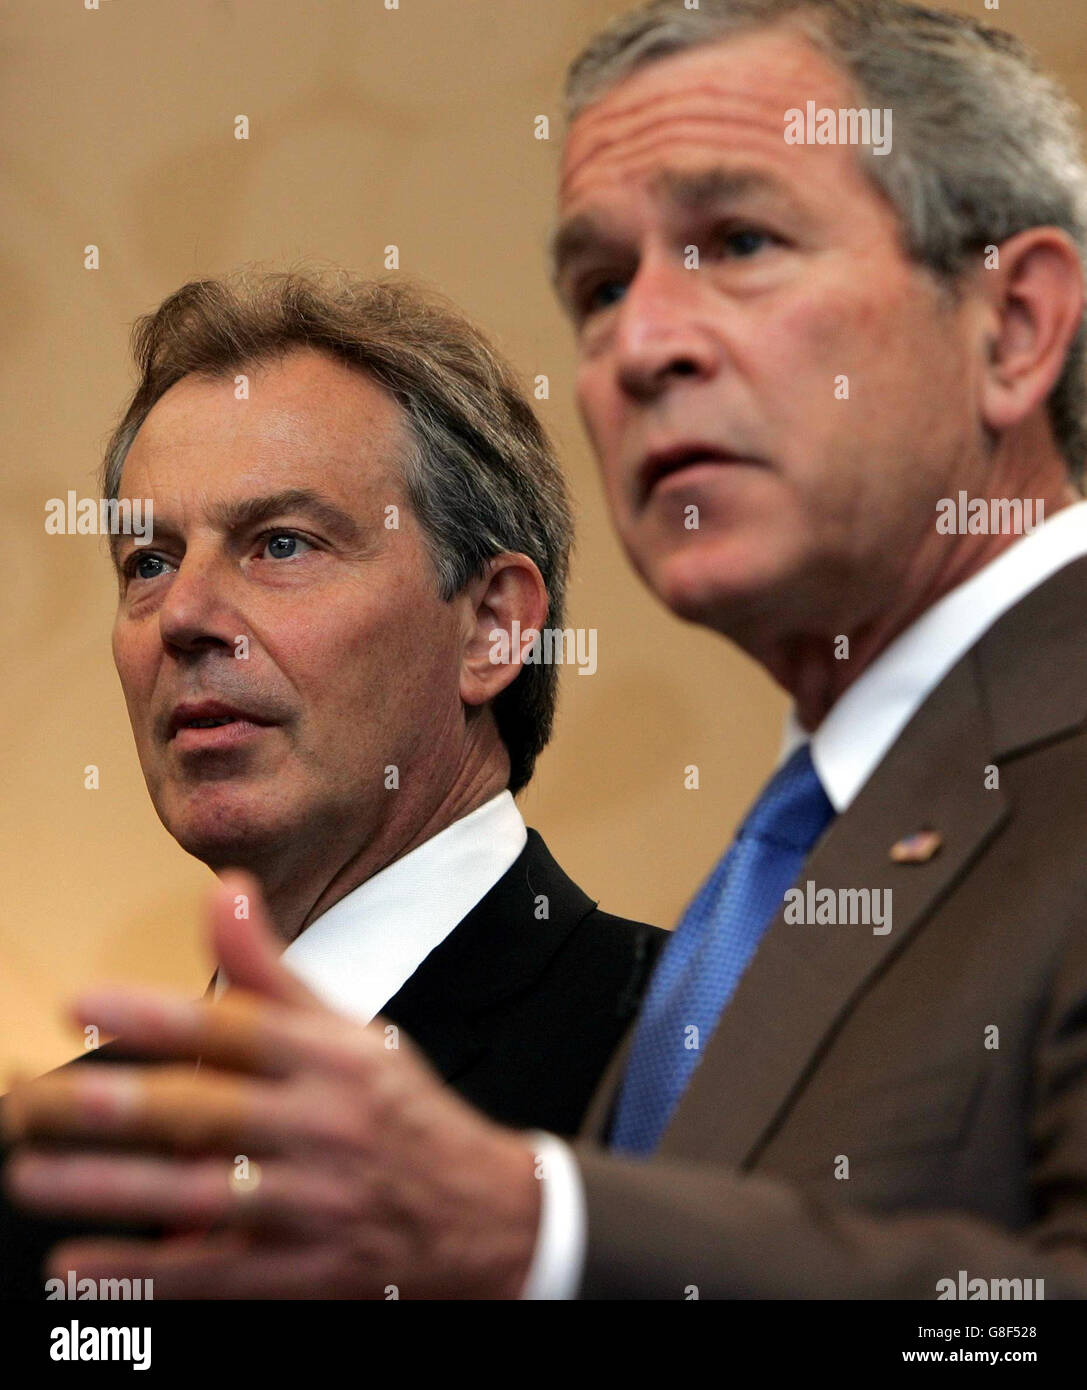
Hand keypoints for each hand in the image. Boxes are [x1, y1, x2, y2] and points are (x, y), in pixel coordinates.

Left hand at [2, 873, 540, 1298]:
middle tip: (29, 1102)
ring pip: (198, 1194)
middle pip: (206, 1113)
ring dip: (107, 1188)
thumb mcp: (354, 1031)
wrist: (486, 1215)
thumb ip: (275, 969)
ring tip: (29, 1174)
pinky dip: (144, 1272)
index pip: (238, 1030)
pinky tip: (78, 1263)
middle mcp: (325, 1126)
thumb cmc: (401, 1112)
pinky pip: (216, 1272)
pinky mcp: (307, 1271)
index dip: (158, 1016)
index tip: (82, 1004)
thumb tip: (224, 889)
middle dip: (110, 1107)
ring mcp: (316, 1203)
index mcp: (335, 1059)